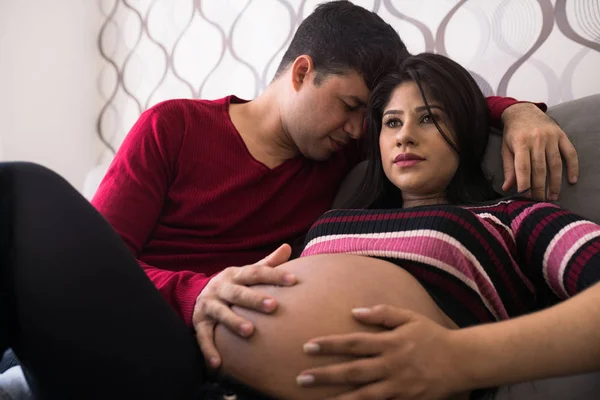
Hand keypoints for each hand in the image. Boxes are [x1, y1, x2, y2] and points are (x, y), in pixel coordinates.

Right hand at [193, 243, 294, 368]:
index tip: (293, 280)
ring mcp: (209, 304)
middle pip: (238, 292)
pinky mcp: (200, 322)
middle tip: (273, 306)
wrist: (197, 293)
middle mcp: (221, 288)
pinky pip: (203, 337)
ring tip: (249, 331)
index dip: (274, 275)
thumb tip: (287, 247)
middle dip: (255, 299)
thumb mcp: (247, 273)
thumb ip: (267, 263)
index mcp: (236, 274)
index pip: (256, 272)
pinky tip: (218, 364)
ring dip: (234, 322)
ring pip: (221, 312)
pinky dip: (209, 350)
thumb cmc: (233, 284)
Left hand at [296, 305, 463, 399]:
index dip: (330, 344)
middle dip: (326, 374)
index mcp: (390, 342)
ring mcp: (398, 386)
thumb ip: (382, 314)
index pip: (354, 343)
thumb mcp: (409, 317)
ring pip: (364, 395)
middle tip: (301, 378)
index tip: (307, 346)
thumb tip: (354, 312)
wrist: (462, 361)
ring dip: (340, 398)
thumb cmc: (432, 336)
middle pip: (353, 371)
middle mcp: (391, 365)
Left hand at [500, 102, 578, 200]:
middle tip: (539, 201)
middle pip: (539, 168)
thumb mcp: (505, 149)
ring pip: (555, 164)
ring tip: (553, 196)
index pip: (523, 167)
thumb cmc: (512, 133)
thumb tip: (507, 188)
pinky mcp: (561, 135)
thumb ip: (509, 168)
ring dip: (555, 182)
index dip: (524, 183)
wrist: (523, 111)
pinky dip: (573, 167)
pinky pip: (570, 153)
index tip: (525, 196)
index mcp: (520, 143)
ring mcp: (551, 137)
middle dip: (539, 187)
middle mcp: (536, 139)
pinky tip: (572, 180)